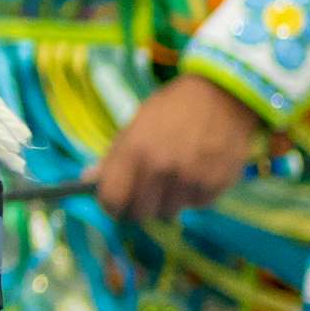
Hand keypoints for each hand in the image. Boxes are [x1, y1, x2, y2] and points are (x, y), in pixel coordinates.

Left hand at [90, 73, 276, 220]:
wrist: (222, 97)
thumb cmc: (172, 108)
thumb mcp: (136, 124)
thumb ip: (113, 157)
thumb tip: (87, 182)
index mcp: (134, 151)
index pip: (112, 199)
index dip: (110, 204)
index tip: (115, 202)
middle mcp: (161, 169)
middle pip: (140, 213)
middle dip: (138, 207)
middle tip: (144, 193)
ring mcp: (190, 180)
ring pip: (168, 212)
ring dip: (166, 202)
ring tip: (172, 179)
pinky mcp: (215, 186)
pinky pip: (195, 205)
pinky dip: (192, 196)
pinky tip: (195, 174)